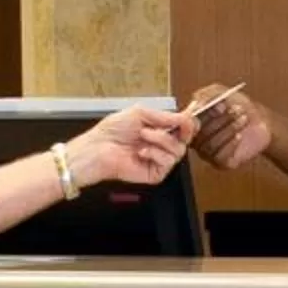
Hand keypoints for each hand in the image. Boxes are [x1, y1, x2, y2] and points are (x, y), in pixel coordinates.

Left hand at [71, 102, 194, 186]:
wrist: (98, 148)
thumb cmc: (112, 130)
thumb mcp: (140, 113)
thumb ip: (165, 117)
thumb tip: (187, 117)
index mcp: (158, 130)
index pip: (183, 128)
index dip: (189, 123)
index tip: (189, 118)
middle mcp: (160, 146)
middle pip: (186, 139)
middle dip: (181, 130)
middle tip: (174, 125)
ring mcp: (159, 160)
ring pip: (178, 150)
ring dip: (161, 139)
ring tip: (143, 135)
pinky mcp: (156, 174)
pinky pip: (168, 162)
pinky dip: (156, 153)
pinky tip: (142, 151)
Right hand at [187, 85, 272, 169]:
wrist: (261, 121)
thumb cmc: (239, 107)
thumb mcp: (221, 93)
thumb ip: (206, 95)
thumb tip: (197, 103)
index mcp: (193, 123)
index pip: (187, 123)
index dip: (203, 114)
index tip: (220, 105)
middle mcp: (198, 140)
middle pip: (200, 134)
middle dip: (220, 120)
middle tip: (235, 109)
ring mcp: (209, 153)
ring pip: (210, 145)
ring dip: (228, 129)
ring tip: (242, 118)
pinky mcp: (222, 162)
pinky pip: (220, 157)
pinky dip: (231, 144)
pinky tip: (240, 135)